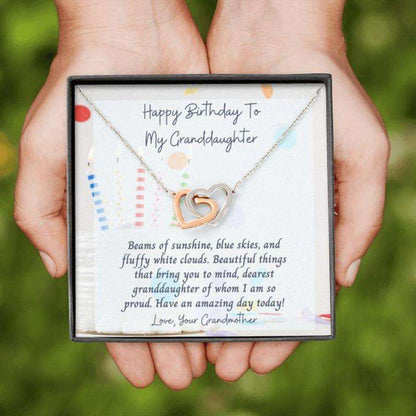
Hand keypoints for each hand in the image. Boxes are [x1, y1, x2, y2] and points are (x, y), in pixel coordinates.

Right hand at [14, 0, 207, 389]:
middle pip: (164, 292)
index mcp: (110, 221)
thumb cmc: (83, 92)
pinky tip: (241, 296)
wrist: (135, 35)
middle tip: (189, 375)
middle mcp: (149, 218)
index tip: (144, 373)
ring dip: (206, 311)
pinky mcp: (214, 178)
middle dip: (173, 335)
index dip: (128, 334)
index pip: (120, 294)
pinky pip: (226, 230)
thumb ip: (41, 209)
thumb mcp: (47, 150)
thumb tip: (61, 270)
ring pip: (199, 270)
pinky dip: (230, 264)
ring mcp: (183, 200)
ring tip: (220, 352)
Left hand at [206, 0, 389, 380]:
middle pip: (248, 286)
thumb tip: (341, 279)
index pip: (291, 288)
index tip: (261, 360)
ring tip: (192, 343)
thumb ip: (360, 214)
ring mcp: (231, 198)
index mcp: (305, 218)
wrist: (271, 37)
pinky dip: (184, 259)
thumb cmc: (326, 92)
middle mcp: (265, 215)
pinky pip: (190, 226)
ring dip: (206, 304)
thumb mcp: (362, 152)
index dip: (280, 326)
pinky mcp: (200, 177)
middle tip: (220, 365)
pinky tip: (173, 288)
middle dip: (236, 328)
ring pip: (215, 264)